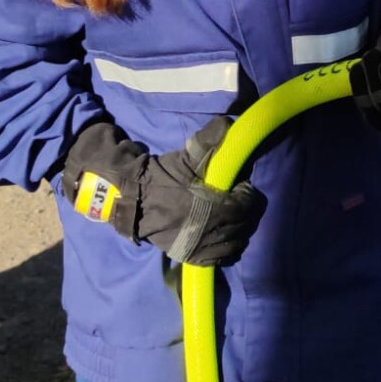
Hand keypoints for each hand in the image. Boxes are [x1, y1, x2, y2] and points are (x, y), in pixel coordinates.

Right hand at [65, 117, 265, 266]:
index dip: (247, 194)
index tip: (239, 186)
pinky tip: (224, 236)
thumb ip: (209, 140)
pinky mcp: (193, 257)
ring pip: (236, 243)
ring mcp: (203, 248)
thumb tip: (228, 123)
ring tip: (231, 217)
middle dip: (245, 211)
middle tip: (235, 199)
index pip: (247, 205)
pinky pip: (221, 258)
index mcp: (214, 208)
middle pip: (244, 224)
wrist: (133, 201)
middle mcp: (212, 232)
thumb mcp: (185, 158)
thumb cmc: (162, 178)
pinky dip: (228, 248)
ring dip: (239, 229)